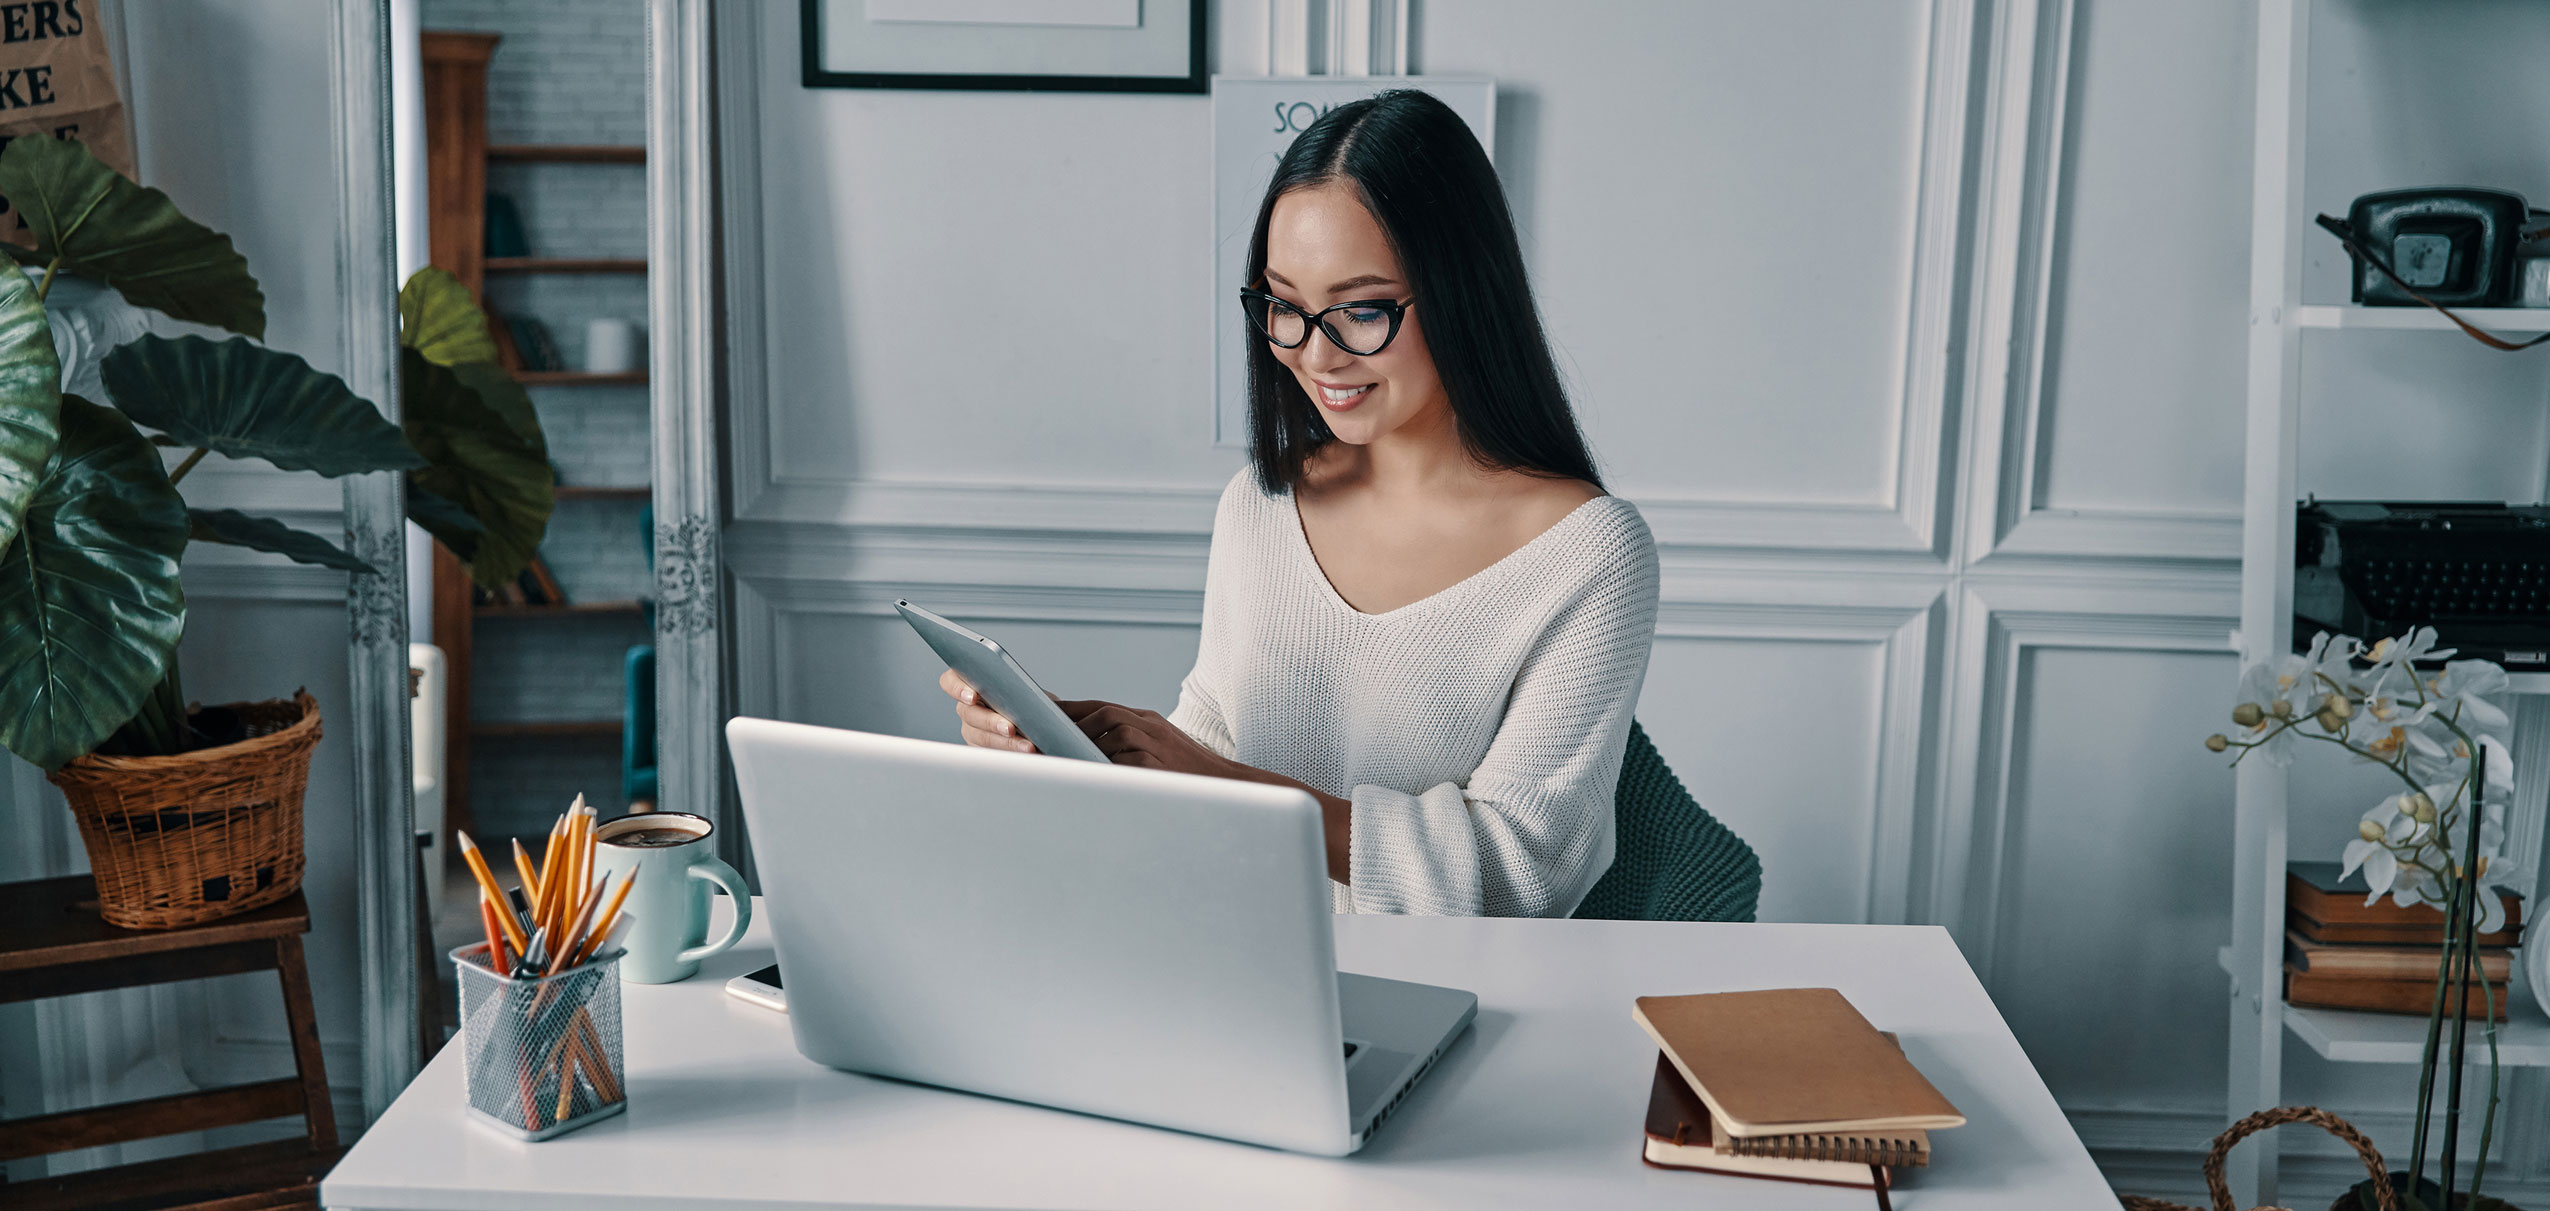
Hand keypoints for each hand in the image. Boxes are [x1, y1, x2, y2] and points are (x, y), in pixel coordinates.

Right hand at [941, 668, 1035, 752]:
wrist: (1040, 719)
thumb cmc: (1029, 699)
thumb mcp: (1025, 688)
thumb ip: (1016, 687)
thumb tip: (1024, 696)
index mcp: (970, 683)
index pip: (950, 682)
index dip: (958, 688)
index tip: (973, 696)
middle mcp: (966, 707)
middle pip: (969, 714)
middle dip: (991, 721)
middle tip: (1010, 728)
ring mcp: (971, 729)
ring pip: (981, 736)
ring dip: (1006, 742)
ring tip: (1027, 746)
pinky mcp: (981, 748)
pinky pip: (991, 752)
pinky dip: (1011, 751)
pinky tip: (1027, 751)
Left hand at [1058, 699, 1232, 776]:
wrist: (1222, 784)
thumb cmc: (1183, 770)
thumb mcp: (1156, 745)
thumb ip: (1126, 740)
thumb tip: (1084, 740)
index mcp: (1148, 719)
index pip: (1103, 706)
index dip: (1072, 708)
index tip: (1044, 710)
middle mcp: (1152, 727)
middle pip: (1106, 713)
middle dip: (1074, 722)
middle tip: (1047, 735)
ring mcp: (1158, 746)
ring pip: (1114, 732)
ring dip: (1088, 742)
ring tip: (1066, 755)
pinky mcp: (1160, 767)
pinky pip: (1127, 760)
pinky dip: (1107, 764)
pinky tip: (1091, 773)